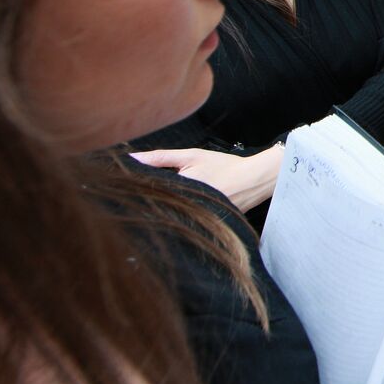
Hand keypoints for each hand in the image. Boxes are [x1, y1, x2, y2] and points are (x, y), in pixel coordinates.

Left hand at [130, 146, 282, 211]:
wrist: (255, 180)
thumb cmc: (225, 167)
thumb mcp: (191, 156)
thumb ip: (160, 158)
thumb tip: (131, 158)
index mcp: (179, 191)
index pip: (148, 195)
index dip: (137, 193)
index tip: (128, 188)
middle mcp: (186, 208)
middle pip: (158, 210)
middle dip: (151, 203)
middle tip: (142, 198)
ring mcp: (197, 220)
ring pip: (171, 218)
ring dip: (166, 212)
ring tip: (164, 206)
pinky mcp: (205, 227)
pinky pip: (187, 223)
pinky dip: (183, 216)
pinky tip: (185, 210)